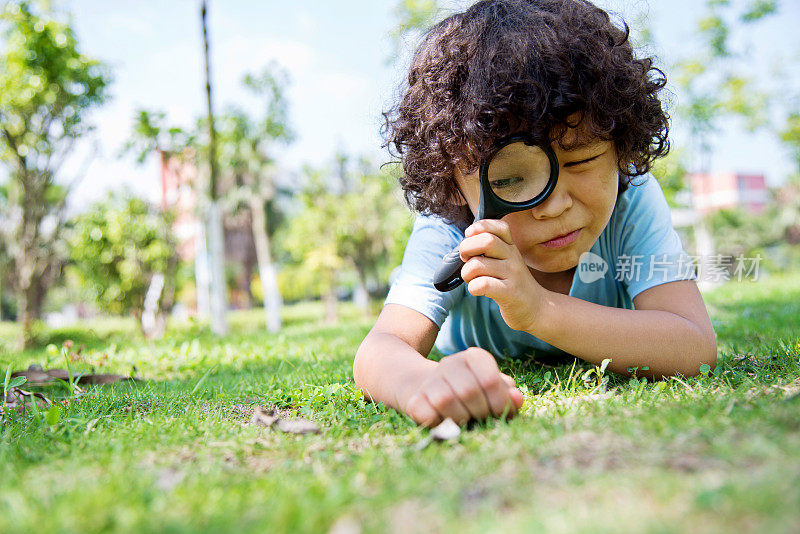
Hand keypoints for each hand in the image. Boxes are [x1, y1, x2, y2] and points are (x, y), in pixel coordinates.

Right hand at [401, 347, 524, 426]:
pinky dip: (439, 424)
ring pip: (446, 401)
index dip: (499, 404)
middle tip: (480, 418)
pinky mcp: (414, 399)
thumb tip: (517, 399)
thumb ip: (508, 395)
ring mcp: (429, 380)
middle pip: (469, 392)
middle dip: (480, 413)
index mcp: (474, 358)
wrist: (431, 393)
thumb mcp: (493, 391)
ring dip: (460, 419)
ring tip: (464, 419)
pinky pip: (428, 415)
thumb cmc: (472, 394)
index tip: (498, 413)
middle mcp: (450, 363)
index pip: (491, 381)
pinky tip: (445, 420)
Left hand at [459, 219, 545, 332]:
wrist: (537, 308)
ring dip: (466, 273)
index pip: (499, 226)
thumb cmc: (512, 284)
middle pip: (486, 241)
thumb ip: (490, 249)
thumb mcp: (506, 261)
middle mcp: (513, 257)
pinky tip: (477, 290)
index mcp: (510, 247)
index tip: (471, 238)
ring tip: (471, 279)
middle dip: (466, 248)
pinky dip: (473, 287)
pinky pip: (483, 284)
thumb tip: (464, 245)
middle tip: (466, 260)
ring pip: (478, 265)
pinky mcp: (509, 292)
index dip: (479, 228)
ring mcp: (512, 274)